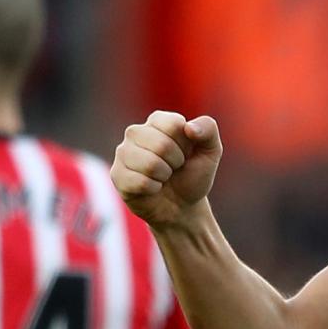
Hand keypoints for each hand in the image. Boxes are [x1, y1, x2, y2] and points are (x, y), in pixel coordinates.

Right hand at [112, 111, 222, 227]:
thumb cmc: (193, 175)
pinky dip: (153, 189)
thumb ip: (208, 129)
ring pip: (150, 164)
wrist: (182, 207)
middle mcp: (136, 132)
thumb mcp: (210, 152)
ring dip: (164, 176)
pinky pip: (139, 182)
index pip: (174, 124)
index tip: (185, 153)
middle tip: (174, 168)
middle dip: (176, 162)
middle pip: (161, 144)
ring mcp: (123, 153)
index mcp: (158, 121)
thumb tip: (189, 127)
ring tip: (163, 178)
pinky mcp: (117, 175)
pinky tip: (152, 188)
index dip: (186, 145)